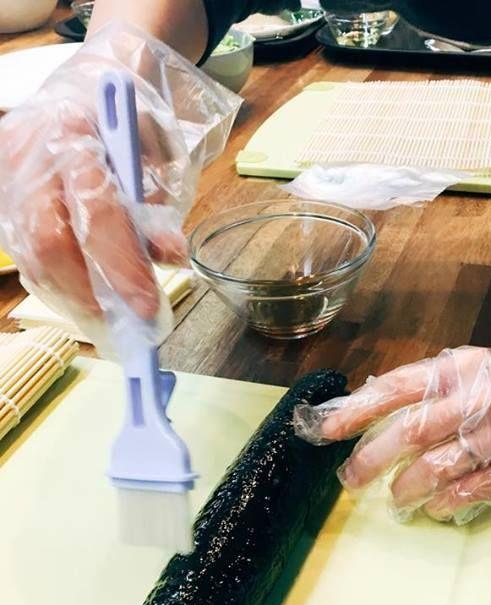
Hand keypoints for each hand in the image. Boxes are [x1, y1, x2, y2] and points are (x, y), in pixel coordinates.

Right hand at [0, 22, 238, 351]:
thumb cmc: (126, 124)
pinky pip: (26, 256)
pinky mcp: (2, 201)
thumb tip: (169, 258)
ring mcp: (8, 178)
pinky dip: (59, 286)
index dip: (121, 266)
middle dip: (90, 293)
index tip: (147, 308)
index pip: (94, 211)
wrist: (85, 89)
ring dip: (74, 298)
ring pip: (31, 255)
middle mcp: (28, 154)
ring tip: (111, 320)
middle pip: (48, 242)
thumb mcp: (155, 156)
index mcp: (73, 130)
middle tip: (127, 325)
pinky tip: (87, 300)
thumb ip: (158, 208)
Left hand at [298, 347, 490, 519]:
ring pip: (434, 468)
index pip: (398, 387)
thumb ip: (433, 386)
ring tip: (397, 497)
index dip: (357, 409)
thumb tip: (371, 401)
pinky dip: (443, 503)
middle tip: (351, 479)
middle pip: (409, 432)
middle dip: (371, 459)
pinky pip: (466, 492)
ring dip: (406, 488)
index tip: (326, 429)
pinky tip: (434, 507)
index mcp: (464, 368)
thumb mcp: (479, 370)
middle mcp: (479, 398)